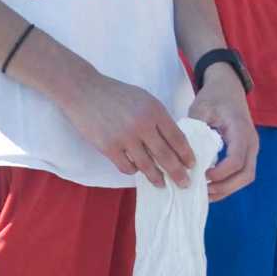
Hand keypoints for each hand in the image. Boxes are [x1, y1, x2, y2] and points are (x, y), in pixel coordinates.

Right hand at [59, 71, 195, 187]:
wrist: (85, 91)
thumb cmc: (117, 95)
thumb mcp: (145, 99)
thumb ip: (158, 118)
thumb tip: (173, 142)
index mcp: (155, 111)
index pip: (177, 138)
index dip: (186, 154)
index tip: (192, 165)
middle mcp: (142, 125)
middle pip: (166, 156)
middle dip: (178, 173)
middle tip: (185, 183)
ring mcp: (125, 137)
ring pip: (147, 166)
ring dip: (157, 178)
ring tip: (162, 184)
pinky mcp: (108, 147)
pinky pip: (127, 167)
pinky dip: (134, 171)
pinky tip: (137, 171)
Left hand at [187, 69, 258, 201]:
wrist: (228, 87)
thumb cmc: (214, 97)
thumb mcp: (201, 108)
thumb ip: (195, 130)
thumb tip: (184, 155)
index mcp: (240, 130)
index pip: (236, 160)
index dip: (220, 173)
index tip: (202, 175)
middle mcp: (251, 142)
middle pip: (246, 174)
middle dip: (225, 188)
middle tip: (203, 192)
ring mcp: (251, 148)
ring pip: (246, 177)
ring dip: (227, 189)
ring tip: (205, 193)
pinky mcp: (246, 152)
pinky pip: (242, 173)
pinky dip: (228, 184)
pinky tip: (210, 186)